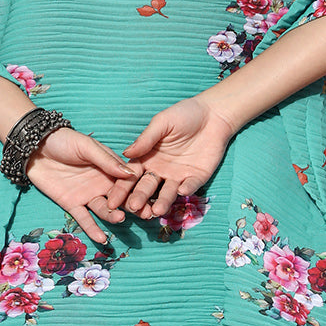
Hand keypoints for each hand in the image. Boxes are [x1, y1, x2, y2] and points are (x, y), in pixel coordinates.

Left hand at [24, 126, 141, 244]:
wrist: (35, 147)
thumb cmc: (64, 141)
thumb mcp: (87, 146)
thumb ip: (106, 161)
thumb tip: (130, 174)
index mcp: (110, 168)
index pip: (127, 182)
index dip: (138, 190)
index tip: (151, 199)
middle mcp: (102, 184)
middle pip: (120, 199)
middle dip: (133, 207)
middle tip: (146, 215)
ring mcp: (87, 195)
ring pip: (104, 209)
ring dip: (113, 216)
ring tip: (120, 219)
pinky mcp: (72, 204)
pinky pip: (84, 218)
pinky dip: (92, 229)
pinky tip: (102, 238)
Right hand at [108, 95, 236, 219]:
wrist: (213, 114)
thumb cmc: (184, 114)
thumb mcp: (162, 123)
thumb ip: (145, 139)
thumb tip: (125, 153)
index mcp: (146, 158)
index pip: (131, 175)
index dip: (121, 188)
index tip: (112, 201)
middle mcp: (159, 170)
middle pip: (146, 187)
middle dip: (139, 198)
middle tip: (133, 207)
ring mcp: (178, 176)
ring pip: (167, 192)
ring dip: (162, 202)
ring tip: (156, 211)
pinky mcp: (196, 178)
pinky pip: (190, 186)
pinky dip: (187, 189)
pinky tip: (181, 191)